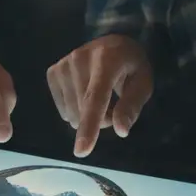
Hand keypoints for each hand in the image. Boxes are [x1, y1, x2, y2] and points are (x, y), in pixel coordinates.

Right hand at [47, 34, 151, 157]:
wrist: (113, 45)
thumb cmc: (130, 67)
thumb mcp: (143, 84)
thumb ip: (132, 106)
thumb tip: (121, 130)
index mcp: (107, 59)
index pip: (96, 97)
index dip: (90, 125)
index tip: (81, 151)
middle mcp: (80, 58)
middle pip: (84, 111)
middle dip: (101, 119)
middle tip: (114, 104)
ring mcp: (63, 64)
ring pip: (71, 114)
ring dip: (88, 117)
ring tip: (101, 97)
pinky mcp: (53, 72)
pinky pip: (63, 110)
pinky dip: (75, 111)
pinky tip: (84, 95)